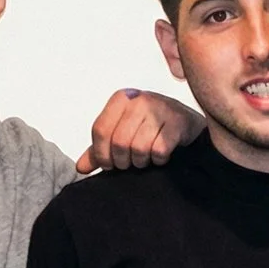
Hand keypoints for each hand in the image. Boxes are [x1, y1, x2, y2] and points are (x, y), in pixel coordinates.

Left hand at [78, 89, 205, 172]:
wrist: (187, 124)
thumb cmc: (152, 128)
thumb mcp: (123, 134)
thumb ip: (100, 149)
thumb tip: (80, 167)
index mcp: (121, 99)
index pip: (100, 130)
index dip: (101, 154)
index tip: (108, 164)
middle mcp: (139, 100)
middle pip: (119, 141)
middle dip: (123, 161)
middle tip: (130, 163)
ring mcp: (161, 108)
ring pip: (139, 148)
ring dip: (141, 161)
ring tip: (146, 158)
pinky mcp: (178, 121)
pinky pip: (159, 150)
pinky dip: (159, 160)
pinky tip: (161, 155)